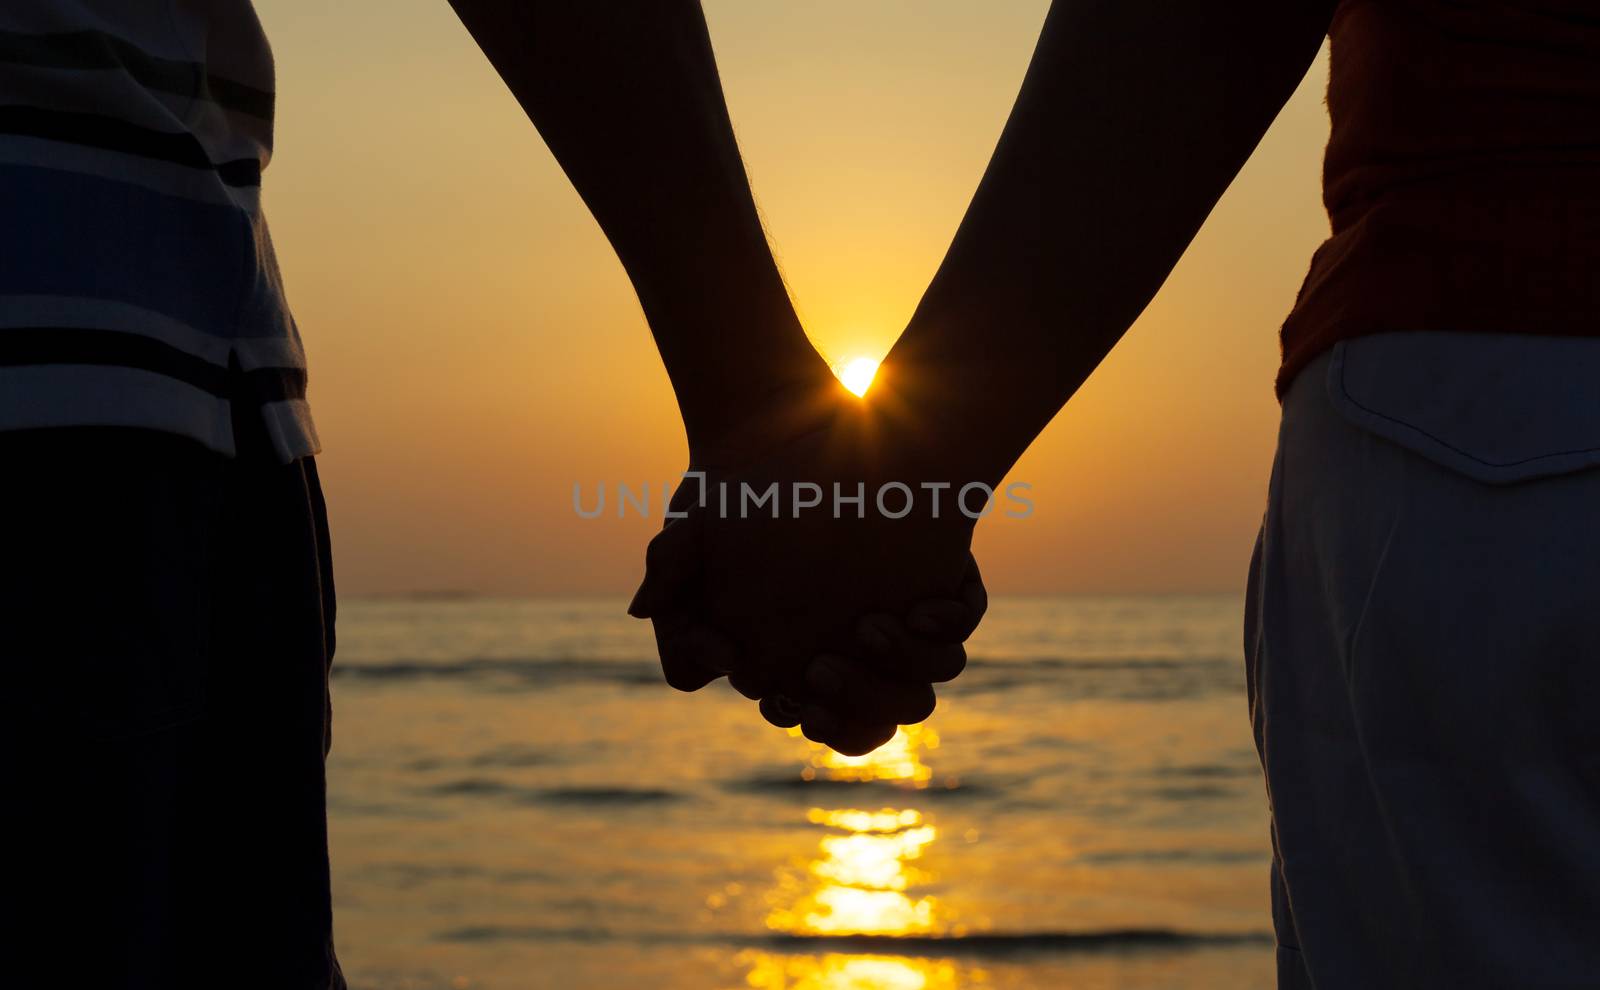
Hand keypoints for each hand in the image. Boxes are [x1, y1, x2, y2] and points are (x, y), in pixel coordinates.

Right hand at [629, 378, 990, 752]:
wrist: (806, 426)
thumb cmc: (740, 486)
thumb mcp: (693, 521)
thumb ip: (667, 570)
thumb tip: (641, 611)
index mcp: (791, 660)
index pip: (801, 714)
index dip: (792, 710)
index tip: (779, 689)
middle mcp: (850, 653)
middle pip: (866, 725)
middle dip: (849, 714)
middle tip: (820, 669)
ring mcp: (899, 627)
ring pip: (916, 692)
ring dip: (896, 678)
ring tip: (868, 626)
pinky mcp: (939, 590)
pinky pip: (955, 632)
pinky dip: (943, 627)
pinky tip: (922, 605)